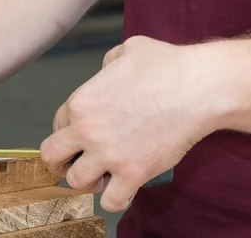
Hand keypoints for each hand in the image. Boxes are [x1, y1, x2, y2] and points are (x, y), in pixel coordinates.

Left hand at [39, 36, 220, 213]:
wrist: (198, 87)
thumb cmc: (168, 65)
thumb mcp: (129, 49)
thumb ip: (108, 62)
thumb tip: (106, 72)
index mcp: (82, 100)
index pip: (57, 123)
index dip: (70, 129)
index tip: (82, 135)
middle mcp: (88, 130)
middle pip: (52, 157)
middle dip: (61, 160)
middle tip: (76, 161)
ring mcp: (109, 155)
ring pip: (76, 182)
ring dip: (88, 180)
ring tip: (104, 174)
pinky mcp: (133, 173)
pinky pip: (111, 201)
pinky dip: (115, 198)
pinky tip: (124, 186)